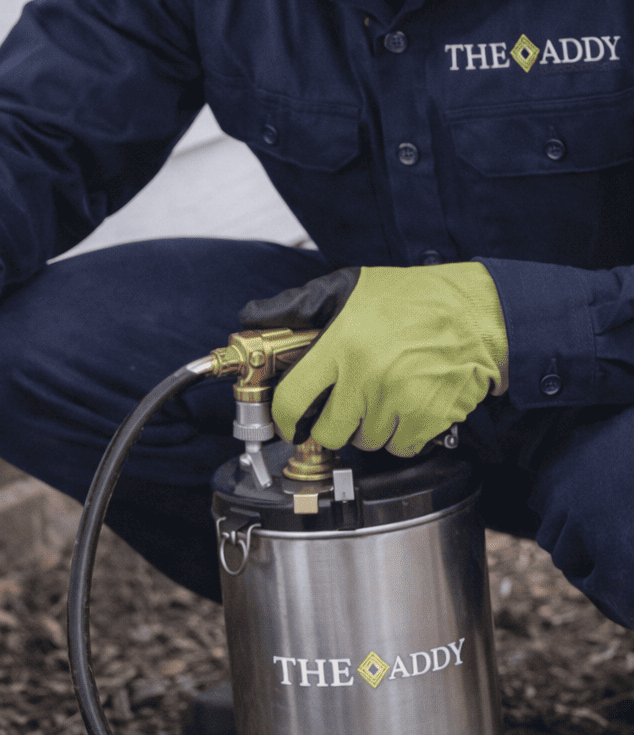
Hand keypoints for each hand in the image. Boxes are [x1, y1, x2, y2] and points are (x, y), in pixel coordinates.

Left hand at [239, 263, 508, 457]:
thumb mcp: (350, 286)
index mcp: (341, 344)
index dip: (284, 420)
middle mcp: (367, 376)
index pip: (293, 400)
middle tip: (339, 411)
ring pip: (366, 442)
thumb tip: (253, 316)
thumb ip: (299, 304)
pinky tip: (406, 408)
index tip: (288, 424)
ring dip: (368, 429)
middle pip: (328, 434)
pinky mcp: (429, 419)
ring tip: (380, 398)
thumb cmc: (415, 298)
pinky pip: (401, 448)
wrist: (480, 312)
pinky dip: (401, 436)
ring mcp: (399, 401)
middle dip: (329, 428)